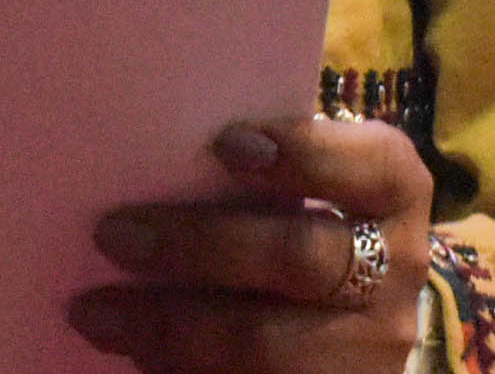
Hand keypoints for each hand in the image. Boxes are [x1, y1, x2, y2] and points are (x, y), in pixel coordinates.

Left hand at [68, 116, 433, 371]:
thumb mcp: (304, 190)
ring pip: (266, 344)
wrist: (347, 326)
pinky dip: (182, 371)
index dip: (305, 152)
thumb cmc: (299, 225)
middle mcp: (397, 269)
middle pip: (297, 257)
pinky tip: (136, 354)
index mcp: (393, 192)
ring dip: (170, 328)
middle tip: (113, 234)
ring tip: (96, 312)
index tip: (224, 143)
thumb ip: (256, 170)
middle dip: (199, 246)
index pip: (370, 164)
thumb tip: (154, 146)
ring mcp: (372, 347)